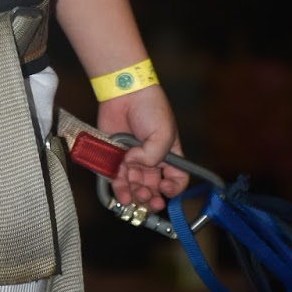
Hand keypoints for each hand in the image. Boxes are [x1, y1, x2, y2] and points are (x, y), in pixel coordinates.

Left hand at [97, 85, 188, 211]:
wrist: (125, 92)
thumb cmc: (150, 108)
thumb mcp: (162, 133)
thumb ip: (153, 156)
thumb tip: (133, 165)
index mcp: (169, 155)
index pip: (177, 179)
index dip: (173, 189)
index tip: (165, 188)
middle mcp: (151, 160)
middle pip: (153, 189)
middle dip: (151, 198)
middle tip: (146, 197)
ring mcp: (132, 160)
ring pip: (135, 187)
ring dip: (135, 197)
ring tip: (133, 197)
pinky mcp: (114, 156)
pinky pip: (116, 179)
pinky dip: (119, 189)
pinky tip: (122, 195)